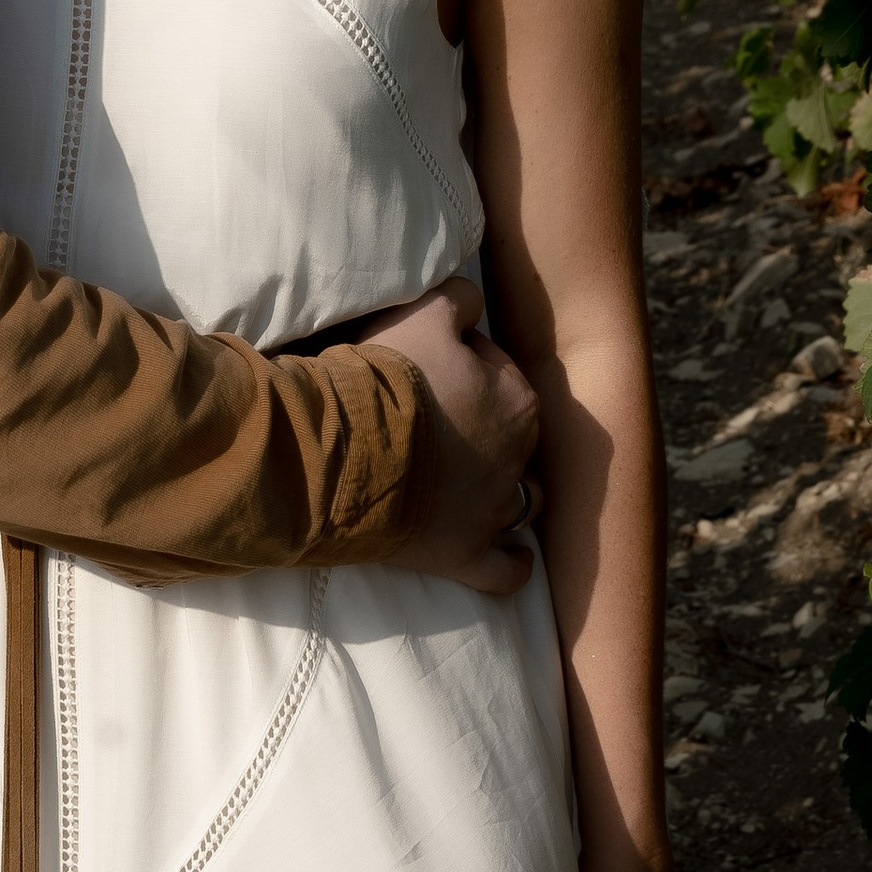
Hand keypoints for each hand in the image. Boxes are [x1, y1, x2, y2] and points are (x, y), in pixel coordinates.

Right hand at [362, 275, 539, 596]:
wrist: (347, 451)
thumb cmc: (388, 376)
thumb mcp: (426, 310)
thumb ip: (460, 299)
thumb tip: (472, 304)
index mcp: (517, 400)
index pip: (498, 371)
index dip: (463, 364)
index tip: (428, 366)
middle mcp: (518, 459)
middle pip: (510, 435)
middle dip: (485, 426)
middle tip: (437, 419)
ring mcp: (493, 513)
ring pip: (524, 502)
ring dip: (511, 493)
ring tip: (482, 488)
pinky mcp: (465, 556)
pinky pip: (504, 573)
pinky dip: (510, 566)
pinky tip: (512, 561)